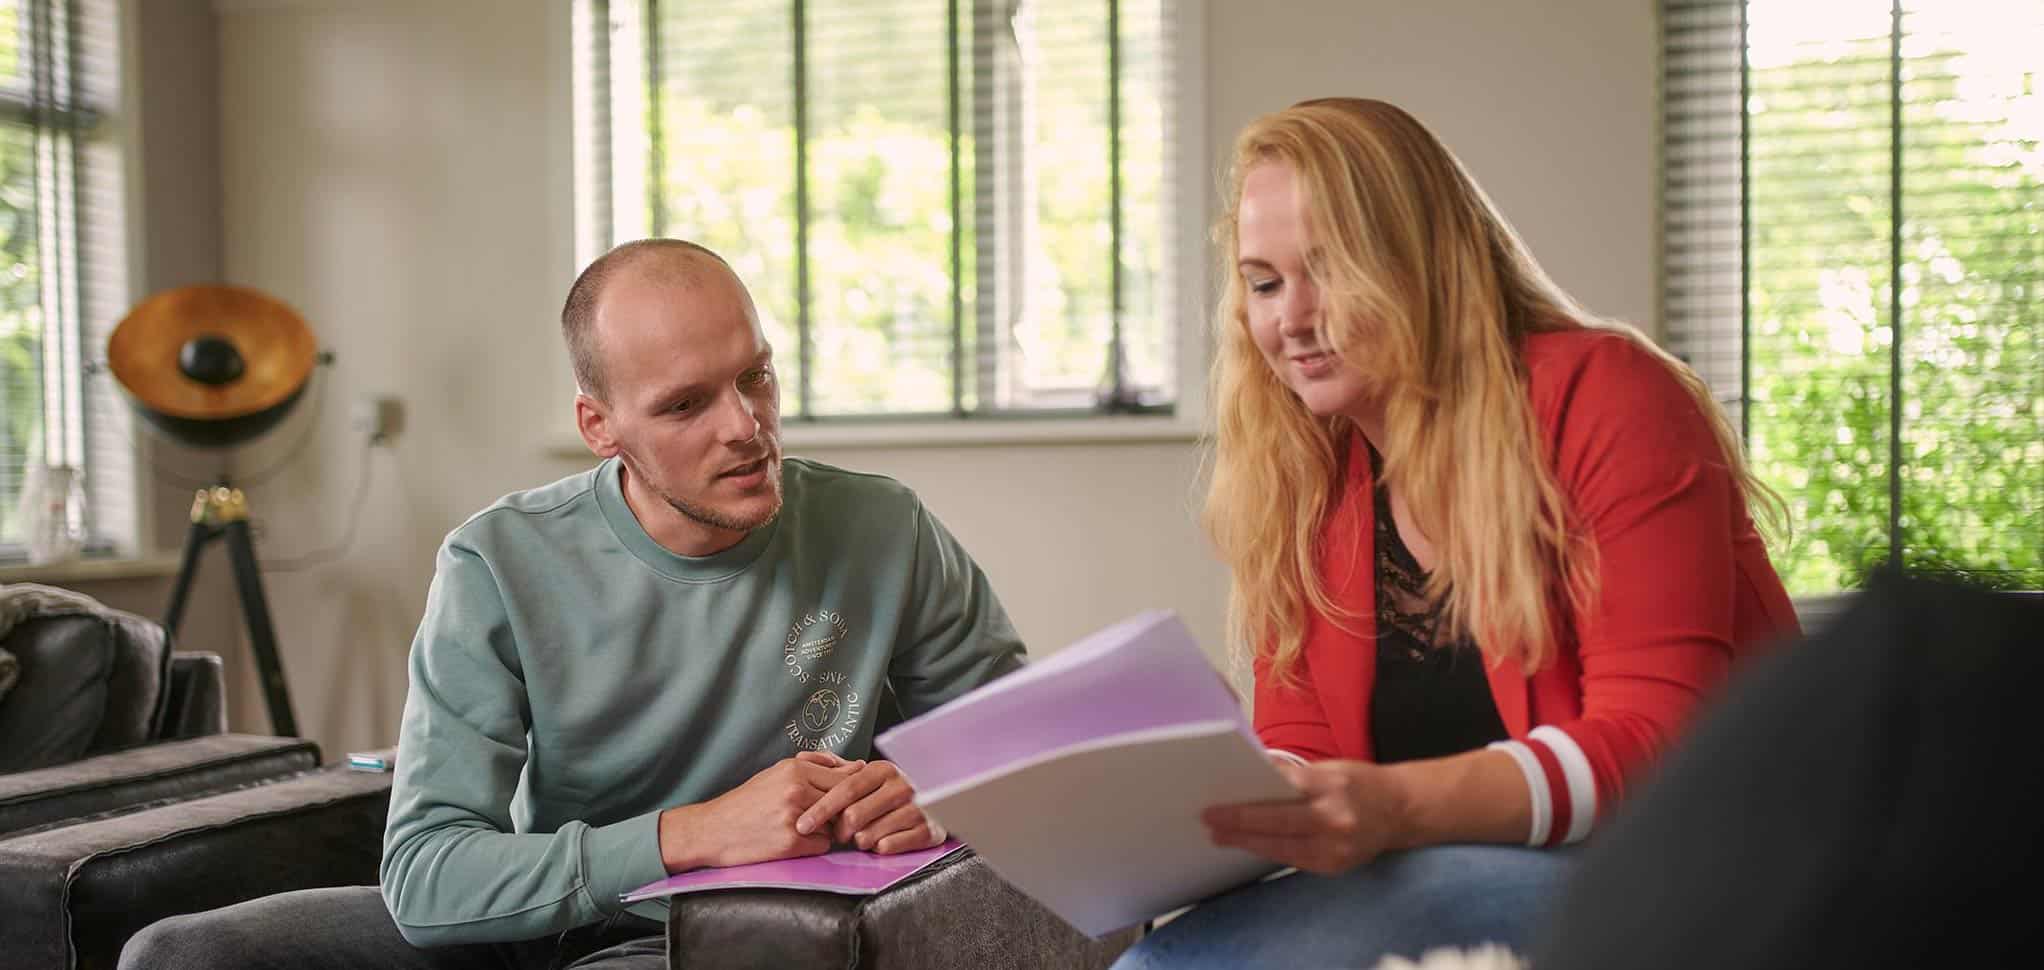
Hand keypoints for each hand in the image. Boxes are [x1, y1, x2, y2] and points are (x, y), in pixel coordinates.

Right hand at [658, 751, 860, 871]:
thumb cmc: (747, 801)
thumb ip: (816, 765)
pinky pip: (823, 845)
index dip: (850, 790)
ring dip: (828, 828)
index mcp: (795, 769)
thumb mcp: (777, 772)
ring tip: (804, 827)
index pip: (845, 777)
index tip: (846, 798)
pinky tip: (795, 841)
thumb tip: (857, 765)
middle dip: (842, 810)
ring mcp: (794, 817)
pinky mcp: (790, 843)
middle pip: (844, 801)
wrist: (713, 830)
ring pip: (836, 823)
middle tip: (831, 817)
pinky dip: (814, 845)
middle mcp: (796, 789)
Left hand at [796, 759, 946, 853]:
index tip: (803, 824)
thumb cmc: (890, 792)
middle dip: (840, 830)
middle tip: (842, 833)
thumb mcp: (867, 774)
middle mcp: (901, 786)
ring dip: (860, 840)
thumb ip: (834, 767)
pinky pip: (887, 847)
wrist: (938, 803)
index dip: (821, 809)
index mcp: (883, 770)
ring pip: (868, 835)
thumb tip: (802, 757)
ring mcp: (916, 809)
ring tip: (866, 834)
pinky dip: (878, 848)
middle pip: (854, 816)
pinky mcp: (926, 831)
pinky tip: (882, 839)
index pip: (846, 790)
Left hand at [1202, 759, 1409, 874]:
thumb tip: (1251, 778)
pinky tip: (1250, 846)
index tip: (1217, 806)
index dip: (1246, 803)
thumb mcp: (1329, 768)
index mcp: (1332, 786)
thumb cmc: (1359, 783)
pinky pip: (1294, 860)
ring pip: (1282, 848)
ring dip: (1248, 843)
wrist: (1401, 811)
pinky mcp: (1334, 867)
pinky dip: (1270, 851)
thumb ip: (1293, 776)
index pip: (1281, 794)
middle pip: (1277, 825)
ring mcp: (1336, 848)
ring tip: (1221, 837)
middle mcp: (1335, 820)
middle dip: (1239, 826)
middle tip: (1210, 823)